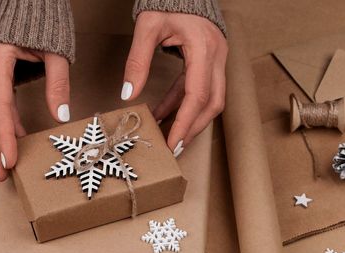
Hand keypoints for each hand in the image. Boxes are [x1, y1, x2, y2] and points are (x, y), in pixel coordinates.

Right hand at [0, 43, 70, 181]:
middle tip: (4, 173)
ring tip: (7, 162)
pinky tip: (14, 137)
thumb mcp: (55, 51)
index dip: (4, 136)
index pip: (0, 105)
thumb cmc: (40, 16)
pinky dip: (3, 121)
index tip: (10, 160)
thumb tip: (60, 115)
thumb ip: (58, 83)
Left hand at [121, 11, 227, 155]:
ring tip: (166, 134)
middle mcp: (217, 56)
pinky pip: (199, 89)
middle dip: (192, 128)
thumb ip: (137, 61)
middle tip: (173, 147)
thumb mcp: (147, 27)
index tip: (172, 142)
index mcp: (204, 48)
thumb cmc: (168, 1)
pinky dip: (182, 103)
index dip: (185, 122)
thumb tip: (128, 94)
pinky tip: (163, 113)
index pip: (198, 95)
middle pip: (212, 104)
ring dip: (189, 119)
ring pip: (211, 100)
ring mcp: (217, 59)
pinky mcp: (210, 61)